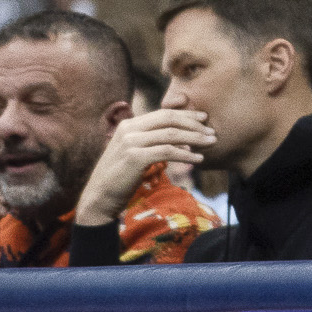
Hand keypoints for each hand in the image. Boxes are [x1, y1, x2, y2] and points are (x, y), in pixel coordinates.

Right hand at [73, 110, 215, 227]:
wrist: (99, 197)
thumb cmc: (120, 178)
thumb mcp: (134, 154)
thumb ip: (151, 144)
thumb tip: (182, 143)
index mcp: (129, 125)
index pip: (163, 114)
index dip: (185, 115)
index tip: (203, 119)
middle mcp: (129, 129)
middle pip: (168, 119)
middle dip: (193, 124)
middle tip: (212, 130)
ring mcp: (131, 142)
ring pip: (171, 135)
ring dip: (195, 139)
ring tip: (211, 143)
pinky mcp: (135, 157)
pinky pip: (168, 152)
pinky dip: (186, 155)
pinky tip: (198, 159)